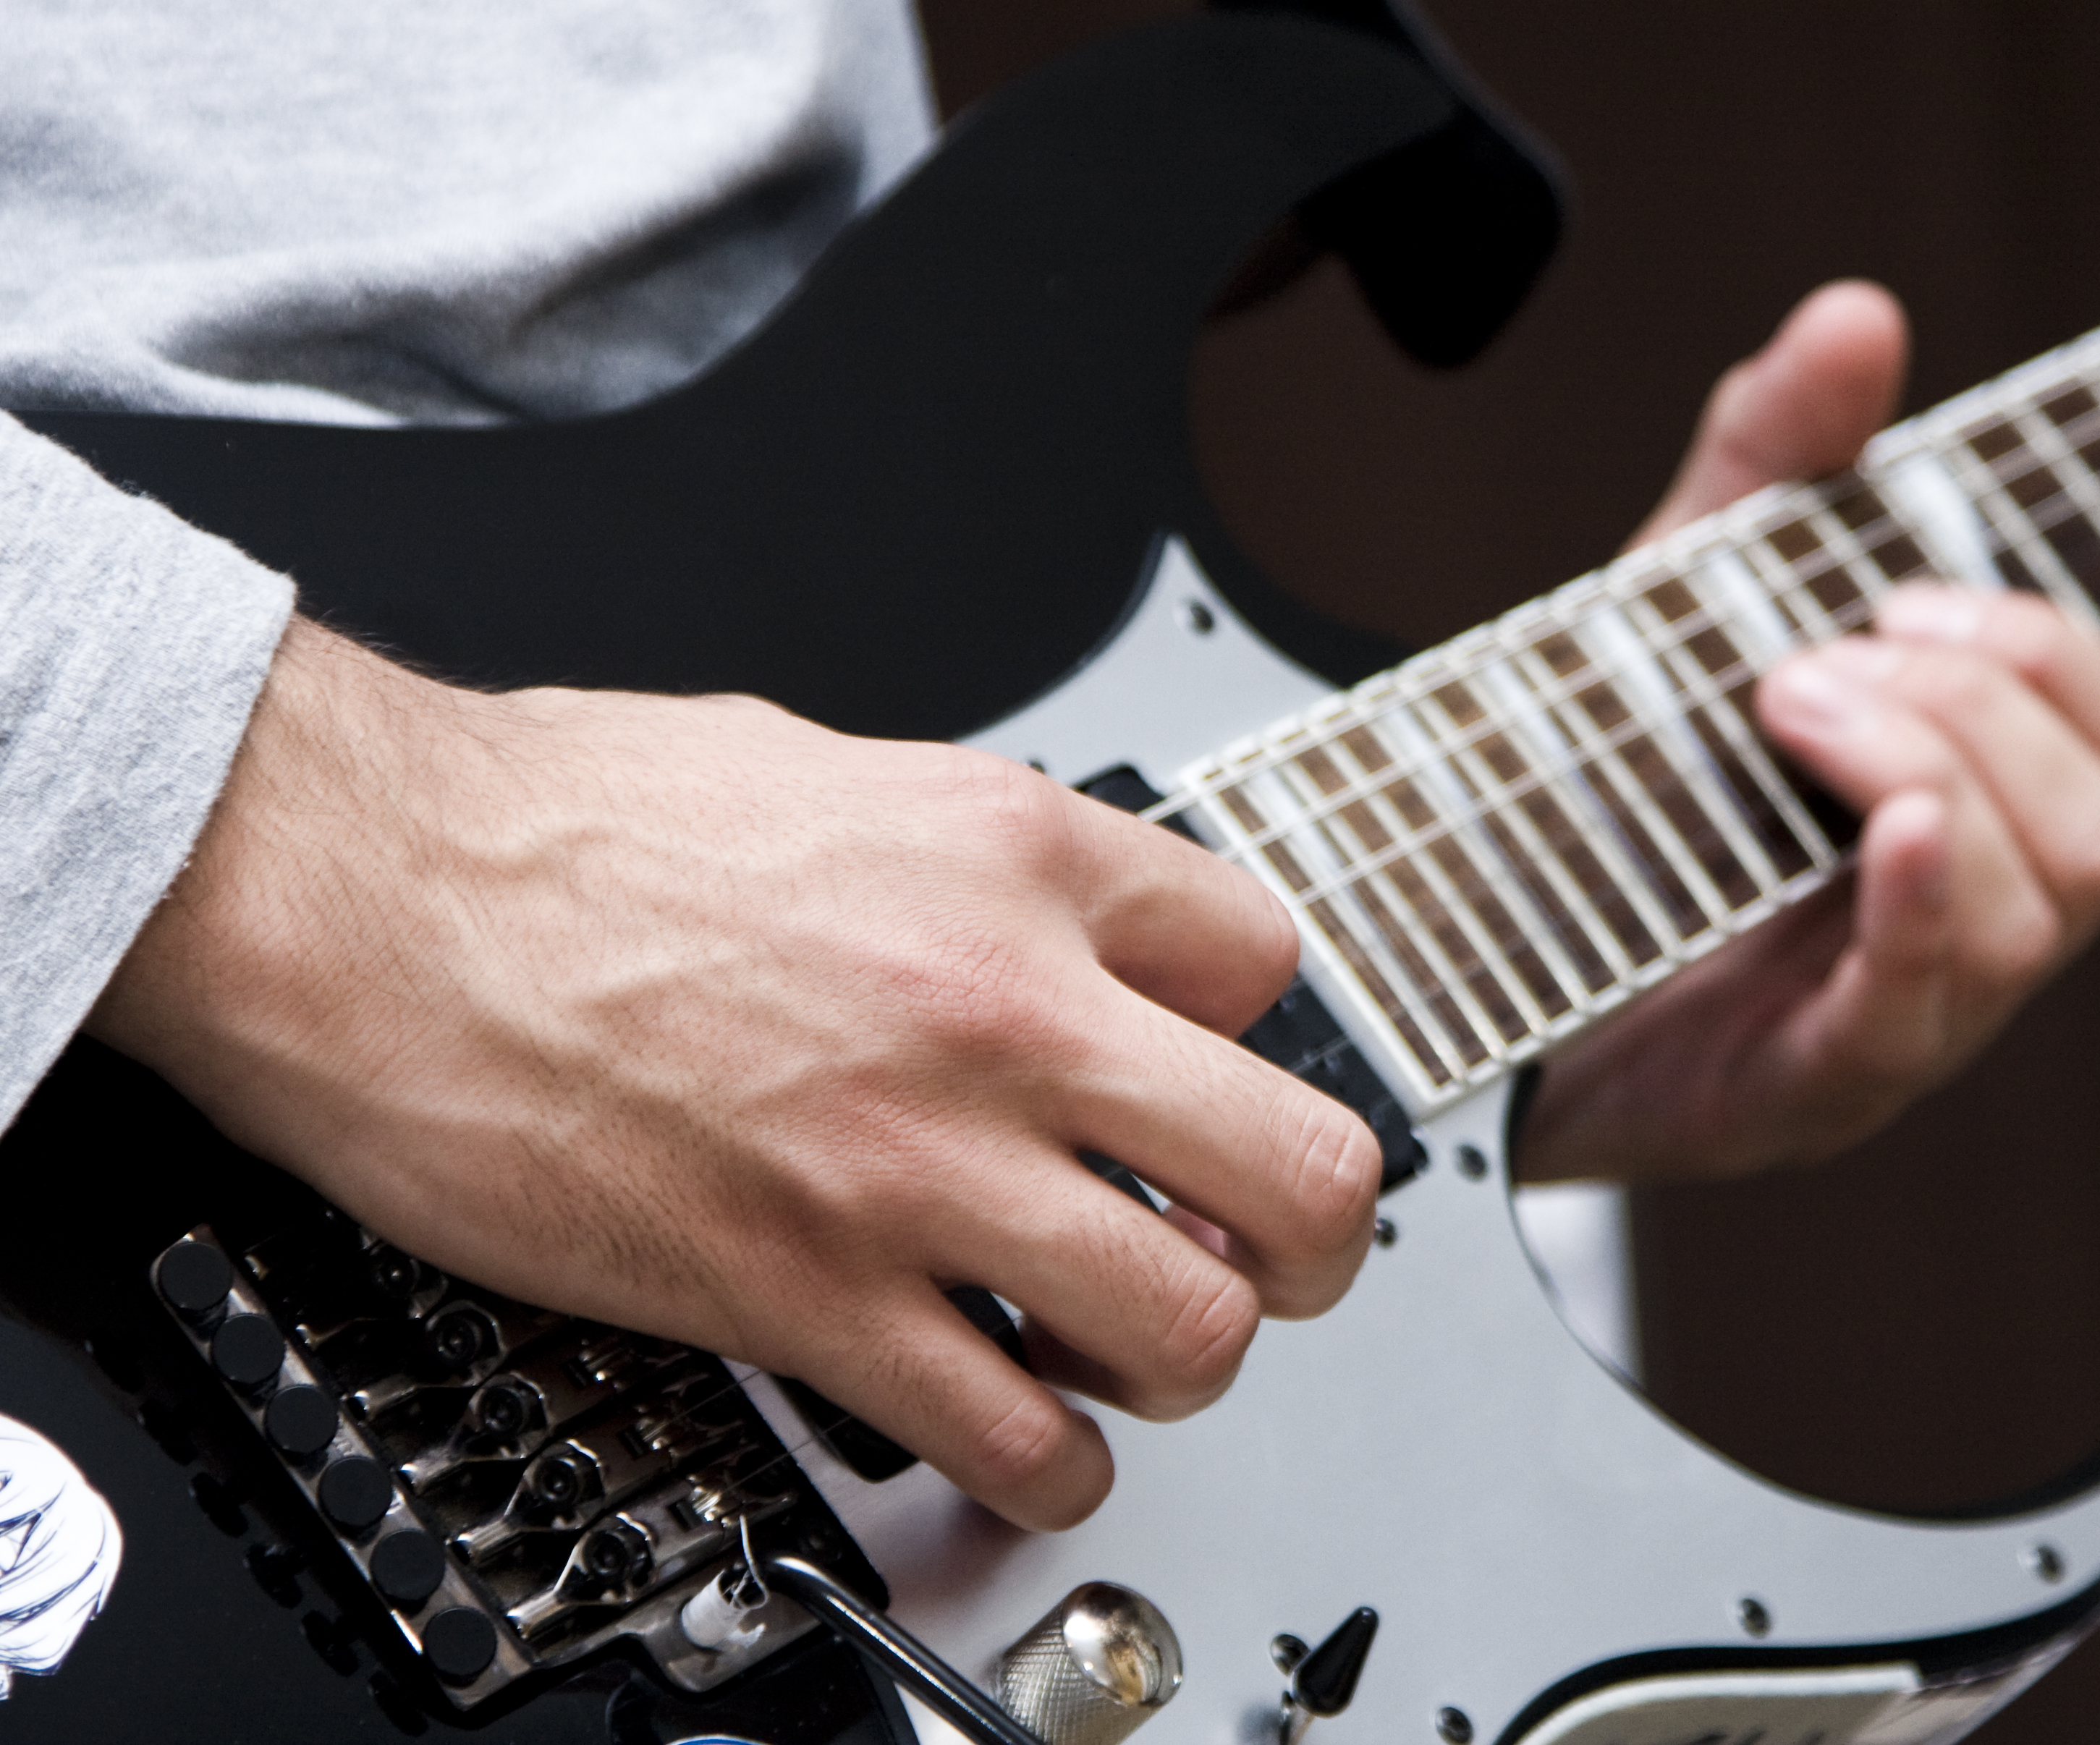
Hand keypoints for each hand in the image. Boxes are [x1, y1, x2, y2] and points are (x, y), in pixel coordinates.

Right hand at [88, 620, 1381, 1530]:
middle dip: (1315, 1236)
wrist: (369, 894)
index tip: (1203, 1076)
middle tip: (1271, 1251)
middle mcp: (1000, 1010)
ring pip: (1198, 1327)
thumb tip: (1051, 918)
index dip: (1249, 1034)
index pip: (1265, 962)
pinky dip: (1052, 1469)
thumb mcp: (828, 768)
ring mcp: (913, 1166)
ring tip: (1137, 1347)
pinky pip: (1019, 1438)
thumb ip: (978, 855)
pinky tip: (1026, 1440)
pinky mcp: (805, 1297)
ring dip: (1189, 1360)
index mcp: (1015, 854)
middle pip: (1306, 1166)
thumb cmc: (559, 824)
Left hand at [1515, 282, 2099, 1182]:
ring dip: (1937, 772)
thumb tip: (1857, 315)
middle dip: (1977, 704)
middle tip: (1809, 663)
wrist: (1460, 964)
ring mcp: (1901, 1015)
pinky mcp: (1811, 1084)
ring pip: (2044, 909)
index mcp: (1972, 817)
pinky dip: (1925, 906)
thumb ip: (1773, 469)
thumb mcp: (1686, 610)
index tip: (1901, 596)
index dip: (2050, 651)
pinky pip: (1925, 1008)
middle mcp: (1965, 923)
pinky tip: (1884, 829)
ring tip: (1787, 714)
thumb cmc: (1610, 794)